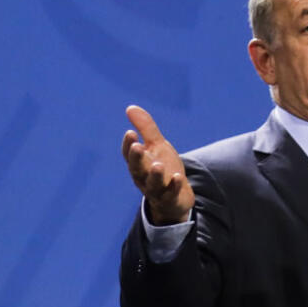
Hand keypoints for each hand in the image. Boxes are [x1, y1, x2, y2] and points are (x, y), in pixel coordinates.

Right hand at [122, 105, 193, 224]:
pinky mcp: (171, 198)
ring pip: (153, 184)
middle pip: (137, 169)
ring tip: (158, 165)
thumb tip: (130, 107)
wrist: (175, 198)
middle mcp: (144, 178)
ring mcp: (157, 190)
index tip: (130, 132)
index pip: (128, 154)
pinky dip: (174, 186)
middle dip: (136, 158)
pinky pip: (171, 194)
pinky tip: (179, 177)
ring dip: (155, 175)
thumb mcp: (156, 146)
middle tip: (137, 147)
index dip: (128, 145)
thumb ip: (145, 128)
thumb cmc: (163, 168)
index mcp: (138, 164)